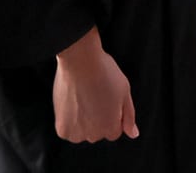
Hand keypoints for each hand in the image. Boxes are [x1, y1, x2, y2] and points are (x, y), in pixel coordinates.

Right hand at [53, 27, 136, 142]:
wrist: (79, 60)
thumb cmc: (103, 72)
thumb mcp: (124, 92)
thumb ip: (129, 116)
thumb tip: (133, 133)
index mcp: (112, 128)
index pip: (114, 130)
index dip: (110, 113)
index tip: (105, 98)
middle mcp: (95, 135)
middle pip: (97, 132)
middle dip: (96, 118)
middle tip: (93, 96)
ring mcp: (77, 134)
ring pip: (81, 131)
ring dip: (81, 121)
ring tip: (82, 98)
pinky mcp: (62, 129)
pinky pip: (67, 129)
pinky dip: (68, 119)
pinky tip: (72, 102)